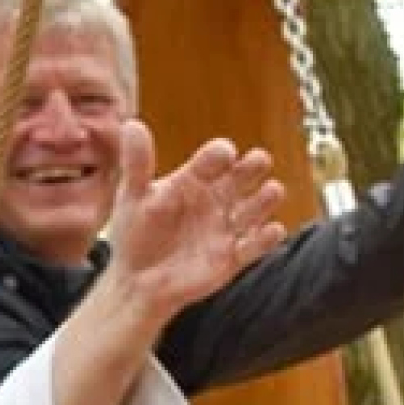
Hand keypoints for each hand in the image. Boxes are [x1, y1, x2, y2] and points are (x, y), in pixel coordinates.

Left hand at [106, 122, 285, 322]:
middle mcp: (217, 199)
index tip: (224, 153)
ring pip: (255, 208)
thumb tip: (131, 124)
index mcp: (196, 180)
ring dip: (265, 199)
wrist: (136, 280)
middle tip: (259, 160)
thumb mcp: (134, 196)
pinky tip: (272, 229)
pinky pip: (255, 247)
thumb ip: (137, 164)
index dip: (220, 154)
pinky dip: (265, 239)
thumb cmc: (136, 233)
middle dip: (253, 167)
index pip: (214, 159)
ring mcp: (226, 227)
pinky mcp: (233, 257)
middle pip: (242, 176)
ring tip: (272, 190)